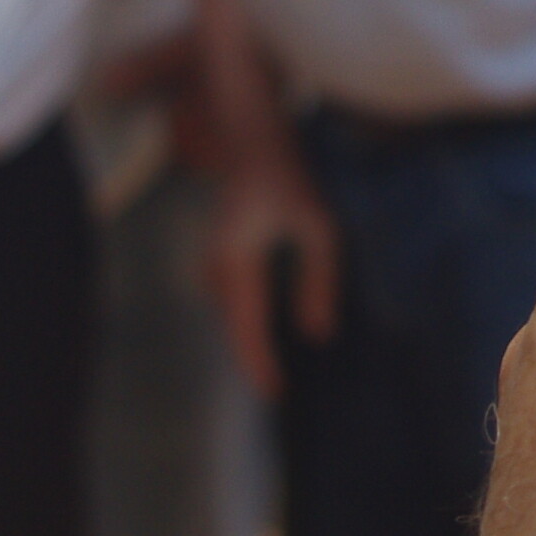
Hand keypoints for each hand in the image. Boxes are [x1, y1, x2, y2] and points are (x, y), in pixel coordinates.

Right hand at [201, 152, 340, 399]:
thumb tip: (319, 334)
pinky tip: (264, 334)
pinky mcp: (222, 257)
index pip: (247, 325)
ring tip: (270, 372)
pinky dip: (247, 320)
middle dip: (253, 360)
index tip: (275, 393)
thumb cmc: (289, 181)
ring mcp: (216, 261)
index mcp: (239, 260)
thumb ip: (320, 280)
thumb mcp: (319, 228)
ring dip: (249, 341)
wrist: (250, 142)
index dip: (260, 363)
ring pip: (232, 314)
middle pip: (235, 327)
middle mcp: (220, 265)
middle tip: (276, 394)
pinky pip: (232, 300)